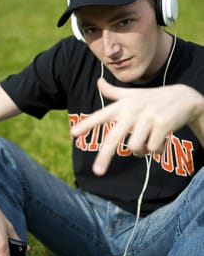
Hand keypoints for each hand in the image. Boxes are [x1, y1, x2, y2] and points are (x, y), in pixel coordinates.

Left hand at [71, 78, 203, 174]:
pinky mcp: (162, 125)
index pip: (101, 115)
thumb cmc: (152, 99)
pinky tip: (161, 137)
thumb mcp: (132, 94)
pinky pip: (152, 149)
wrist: (183, 98)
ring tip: (147, 139)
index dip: (87, 124)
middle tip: (97, 172)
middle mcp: (133, 110)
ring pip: (135, 147)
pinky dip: (155, 149)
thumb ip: (114, 92)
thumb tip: (98, 82)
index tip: (73, 134)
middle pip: (114, 137)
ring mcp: (148, 118)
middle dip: (104, 156)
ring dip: (140, 150)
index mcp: (123, 104)